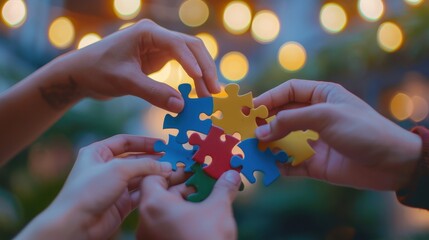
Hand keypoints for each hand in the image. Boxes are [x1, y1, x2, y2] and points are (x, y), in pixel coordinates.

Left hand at [16, 135, 171, 239]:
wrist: (76, 224)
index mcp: (98, 153)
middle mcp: (106, 168)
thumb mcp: (118, 169)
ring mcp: (114, 186)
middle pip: (135, 159)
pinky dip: (152, 189)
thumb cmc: (89, 190)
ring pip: (140, 176)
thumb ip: (145, 164)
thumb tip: (166, 166)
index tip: (163, 144)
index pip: (125, 141)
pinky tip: (165, 186)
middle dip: (154, 159)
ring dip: (156, 174)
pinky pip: (140, 192)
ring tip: (174, 172)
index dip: (144, 141)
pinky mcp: (121, 203)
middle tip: (173, 158)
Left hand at [63, 19, 219, 111]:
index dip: (192, 63)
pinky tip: (197, 91)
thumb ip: (153, 93)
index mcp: (147, 33)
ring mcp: (159, 46)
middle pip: (191, 47)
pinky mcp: (158, 58)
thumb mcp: (125, 82)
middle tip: (214, 91)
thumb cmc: (97, 71)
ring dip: (201, 74)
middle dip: (204, 68)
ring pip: (190, 56)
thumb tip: (181, 106)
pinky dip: (191, 78)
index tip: (202, 82)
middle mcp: (156, 36)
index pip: (178, 44)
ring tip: (209, 95)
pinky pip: (182, 66)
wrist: (81, 73)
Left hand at [136, 170, 240, 239]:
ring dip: (181, 202)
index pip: (152, 177)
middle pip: (158, 193)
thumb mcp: (218, 210)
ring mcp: (149, 237)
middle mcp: (145, 220)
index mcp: (154, 205)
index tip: (189, 170)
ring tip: (203, 200)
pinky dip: (178, 219)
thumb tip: (232, 174)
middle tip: (201, 183)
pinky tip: (198, 218)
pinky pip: (163, 226)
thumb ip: (223, 189)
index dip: (171, 171)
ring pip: (162, 211)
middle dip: (181, 186)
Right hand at [254, 79, 421, 190]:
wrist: (392, 164)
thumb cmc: (363, 130)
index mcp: (322, 96)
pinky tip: (267, 166)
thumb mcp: (325, 116)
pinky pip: (291, 163)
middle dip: (263, 122)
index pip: (289, 92)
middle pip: (282, 116)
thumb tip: (260, 131)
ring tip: (249, 148)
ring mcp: (315, 140)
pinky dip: (278, 165)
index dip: (268, 98)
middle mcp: (316, 117)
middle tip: (243, 129)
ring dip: (267, 144)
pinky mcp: (316, 163)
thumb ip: (290, 121)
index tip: (249, 108)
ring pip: (284, 140)